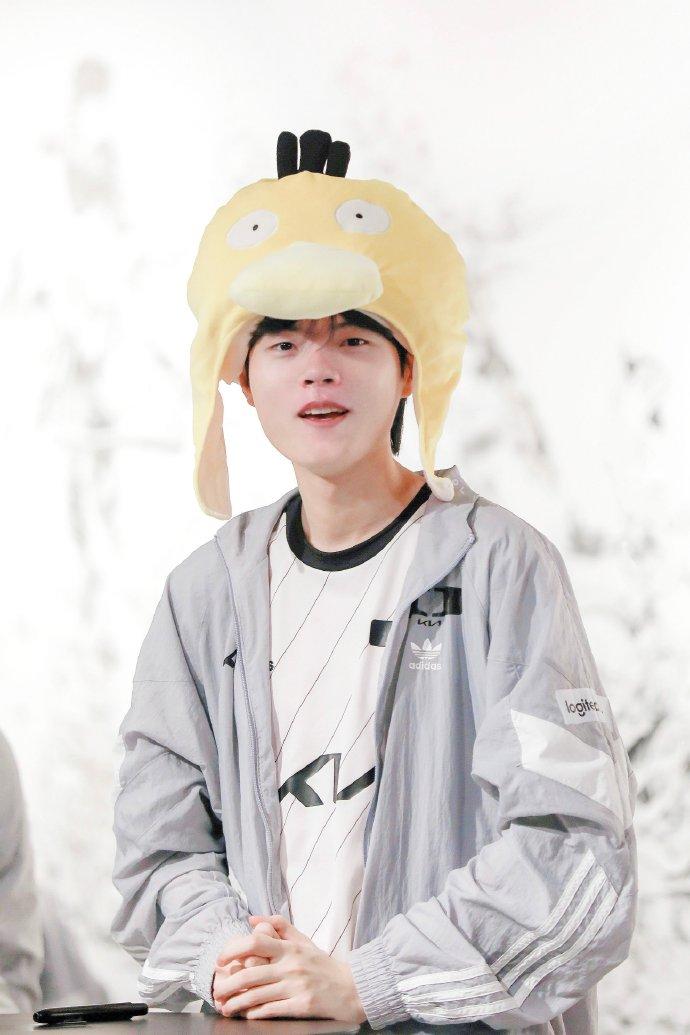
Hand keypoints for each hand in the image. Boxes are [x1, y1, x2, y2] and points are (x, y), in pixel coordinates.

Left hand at [212, 913, 367, 1022]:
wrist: (351, 988)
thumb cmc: (322, 964)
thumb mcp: (303, 941)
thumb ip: (279, 926)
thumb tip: (252, 919)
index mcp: (290, 949)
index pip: (256, 942)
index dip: (234, 950)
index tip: (221, 960)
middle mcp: (291, 966)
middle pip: (250, 973)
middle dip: (228, 984)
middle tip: (216, 991)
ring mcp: (296, 986)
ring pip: (257, 995)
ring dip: (237, 1003)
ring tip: (225, 1007)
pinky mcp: (302, 1006)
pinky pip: (272, 1010)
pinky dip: (256, 1013)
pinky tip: (247, 1015)